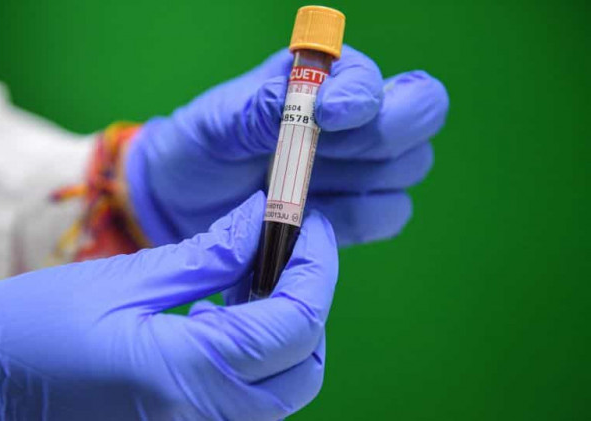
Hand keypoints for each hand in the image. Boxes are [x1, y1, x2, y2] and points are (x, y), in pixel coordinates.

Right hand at [0, 192, 338, 419]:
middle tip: (282, 251)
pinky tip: (216, 318)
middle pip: (300, 370)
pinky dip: (247, 362)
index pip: (293, 327)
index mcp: (180, 376)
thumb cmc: (29, 325)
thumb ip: (207, 256)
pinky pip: (236, 406)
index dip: (316, 269)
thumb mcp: (123, 280)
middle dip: (307, 305)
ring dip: (279, 336)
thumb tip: (263, 222)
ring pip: (274, 394)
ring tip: (244, 280)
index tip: (310, 224)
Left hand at [126, 46, 447, 245]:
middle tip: (330, 153)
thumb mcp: (219, 122)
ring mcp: (360, 166)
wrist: (184, 205)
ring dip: (368, 179)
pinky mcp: (354, 211)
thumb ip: (263, 106)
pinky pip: (389, 213)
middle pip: (420, 112)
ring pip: (411, 166)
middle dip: (386, 133)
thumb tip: (310, 98)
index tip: (328, 115)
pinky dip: (358, 218)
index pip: (370, 76)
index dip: (361, 93)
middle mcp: (352, 118)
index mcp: (320, 78)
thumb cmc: (201, 148)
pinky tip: (312, 218)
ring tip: (306, 187)